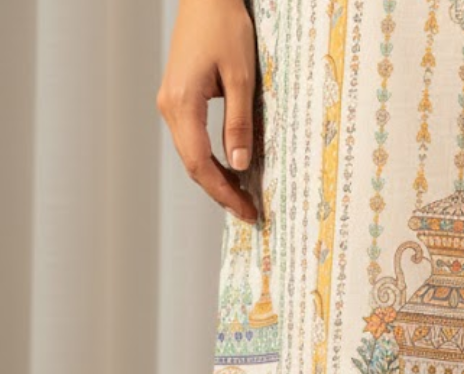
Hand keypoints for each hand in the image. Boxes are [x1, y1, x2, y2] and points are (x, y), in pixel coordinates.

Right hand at [156, 0, 258, 222]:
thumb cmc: (224, 26)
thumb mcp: (241, 77)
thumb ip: (239, 123)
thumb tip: (239, 165)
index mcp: (182, 103)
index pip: (200, 164)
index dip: (224, 192)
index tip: (247, 210)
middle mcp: (169, 106)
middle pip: (193, 164)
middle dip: (220, 191)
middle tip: (248, 211)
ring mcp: (170, 102)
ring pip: (191, 154)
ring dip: (215, 178)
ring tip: (242, 196)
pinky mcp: (178, 97)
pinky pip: (192, 139)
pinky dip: (210, 159)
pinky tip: (229, 169)